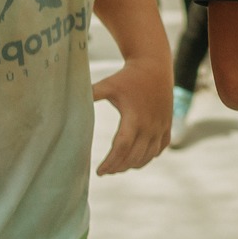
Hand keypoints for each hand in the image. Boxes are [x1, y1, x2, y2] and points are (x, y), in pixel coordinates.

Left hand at [93, 55, 169, 174]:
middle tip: (105, 171)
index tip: (99, 171)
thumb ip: (91, 94)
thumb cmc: (128, 77)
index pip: (121, 148)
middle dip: (118, 167)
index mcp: (134, 118)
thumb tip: (70, 99)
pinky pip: (158, 150)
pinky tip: (136, 159)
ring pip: (147, 156)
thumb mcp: (108, 85)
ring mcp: (161, 127)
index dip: (110, 162)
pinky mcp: (167, 126)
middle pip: (133, 157)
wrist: (155, 67)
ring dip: (132, 165)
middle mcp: (150, 126)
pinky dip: (147, 158)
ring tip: (117, 167)